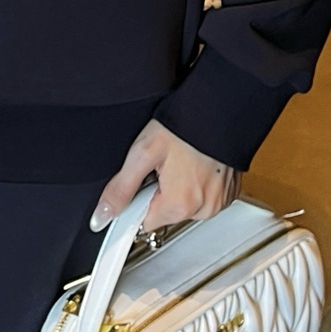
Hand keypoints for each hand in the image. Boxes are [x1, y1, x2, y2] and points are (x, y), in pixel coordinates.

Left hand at [93, 120, 238, 233]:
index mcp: (179, 205)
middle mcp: (203, 210)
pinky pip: (204, 198)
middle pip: (166, 214)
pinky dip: (197, 185)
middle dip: (160, 193)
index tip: (145, 180)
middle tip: (165, 165)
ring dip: (180, 189)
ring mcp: (218, 202)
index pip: (144, 222)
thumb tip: (101, 215)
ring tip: (182, 162)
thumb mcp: (143, 154)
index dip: (139, 200)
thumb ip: (120, 189)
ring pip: (185, 206)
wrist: (218, 108)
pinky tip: (195, 164)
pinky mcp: (228, 193)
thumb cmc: (184, 125)